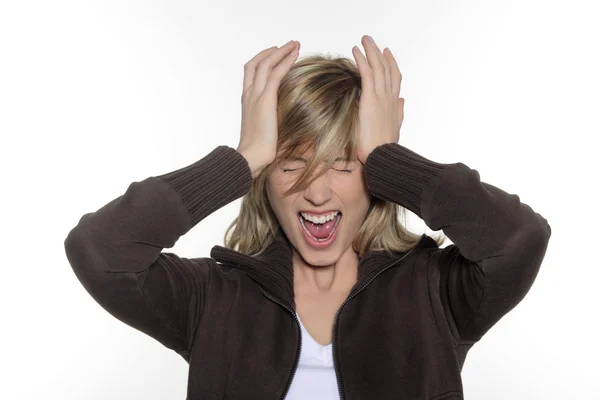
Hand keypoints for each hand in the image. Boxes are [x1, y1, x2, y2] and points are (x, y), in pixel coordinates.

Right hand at [237, 40, 300, 177]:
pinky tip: (295, 54)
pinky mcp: (266, 99)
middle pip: (256, 63)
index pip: (251, 72)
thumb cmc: (257, 151)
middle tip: (287, 45)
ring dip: (281, 51)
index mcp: (246, 100)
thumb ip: (269, 121)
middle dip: (272, 51)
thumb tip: (281, 124)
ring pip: (266, 63)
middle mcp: (249, 94)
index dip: (262, 60)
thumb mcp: (263, 131)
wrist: (251, 157)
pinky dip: (285, 60)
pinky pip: (276, 73)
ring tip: (295, 44)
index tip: (275, 54)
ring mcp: (256, 95)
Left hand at [351, 35, 404, 164]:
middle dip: (379, 52)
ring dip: (371, 51)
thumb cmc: (385, 148)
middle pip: (387, 68)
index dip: (391, 63)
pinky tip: (356, 51)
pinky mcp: (371, 99)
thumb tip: (402, 101)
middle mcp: (389, 97)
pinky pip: (367, 74)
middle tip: (371, 41)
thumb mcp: (395, 127)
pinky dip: (362, 60)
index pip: (395, 78)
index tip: (387, 53)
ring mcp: (381, 97)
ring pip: (378, 67)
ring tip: (364, 40)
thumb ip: (398, 112)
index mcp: (394, 104)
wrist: (382, 156)